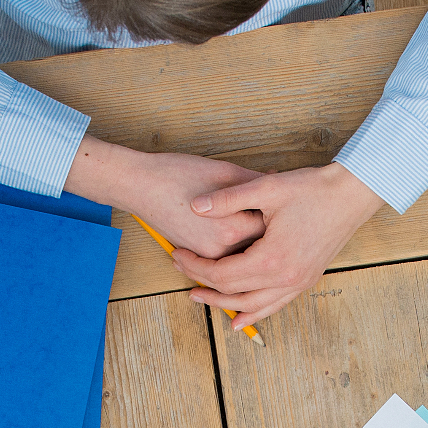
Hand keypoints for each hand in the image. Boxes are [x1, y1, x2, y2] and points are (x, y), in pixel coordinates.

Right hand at [64, 136, 265, 258]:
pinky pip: (226, 255)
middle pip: (261, 246)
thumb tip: (281, 181)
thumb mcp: (224, 171)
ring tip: (265, 221)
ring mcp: (208, 256)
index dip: (281, 214)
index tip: (290, 203)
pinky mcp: (196, 255)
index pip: (272, 228)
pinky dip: (236, 246)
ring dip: (255, 241)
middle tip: (282, 213)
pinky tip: (243, 229)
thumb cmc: (177, 173)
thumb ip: (255, 181)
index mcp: (232, 229)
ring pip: (244, 254)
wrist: (138, 185)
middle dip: (271, 231)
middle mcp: (221, 250)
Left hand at [173, 162, 385, 328]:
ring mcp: (298, 282)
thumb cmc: (312, 189)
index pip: (222, 273)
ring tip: (202, 298)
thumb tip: (195, 206)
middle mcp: (286, 278)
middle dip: (204, 285)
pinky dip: (255, 312)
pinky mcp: (306, 279)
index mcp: (272, 258)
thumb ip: (228, 198)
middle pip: (234, 293)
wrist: (351, 194)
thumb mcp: (266, 188)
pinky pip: (275, 304)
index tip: (179, 253)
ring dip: (225, 304)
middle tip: (181, 275)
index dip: (195, 266)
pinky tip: (240, 318)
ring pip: (254, 305)